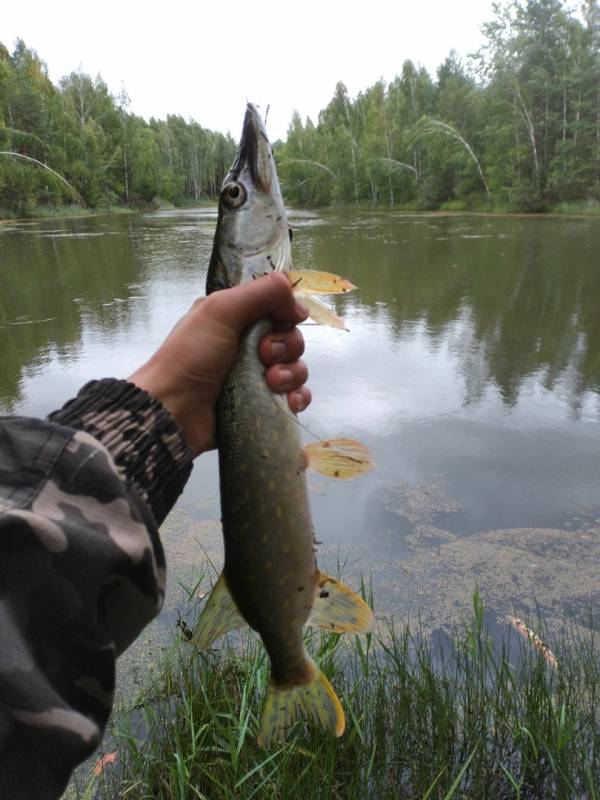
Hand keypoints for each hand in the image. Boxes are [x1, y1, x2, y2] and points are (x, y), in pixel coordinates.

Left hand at [128, 273, 310, 455]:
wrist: (174, 411)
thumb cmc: (191, 356)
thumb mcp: (220, 310)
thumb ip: (262, 293)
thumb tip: (299, 302)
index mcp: (237, 318)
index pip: (279, 308)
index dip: (287, 314)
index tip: (285, 320)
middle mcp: (248, 344)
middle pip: (291, 338)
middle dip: (286, 347)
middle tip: (264, 356)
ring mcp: (256, 376)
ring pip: (296, 368)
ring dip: (291, 374)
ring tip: (271, 382)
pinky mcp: (262, 404)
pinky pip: (295, 396)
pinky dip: (297, 397)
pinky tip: (290, 402)